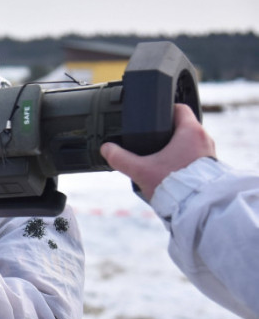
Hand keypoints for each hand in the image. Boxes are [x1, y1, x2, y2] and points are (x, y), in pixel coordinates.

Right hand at [100, 104, 215, 200]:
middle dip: (168, 132)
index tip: (153, 117)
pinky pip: (196, 157)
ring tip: (160, 158)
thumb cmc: (175, 187)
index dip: (164, 110)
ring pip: (190, 142)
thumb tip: (106, 149)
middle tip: (152, 139)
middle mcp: (204, 139)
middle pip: (183, 126)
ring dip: (176, 148)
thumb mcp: (140, 171)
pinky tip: (170, 170)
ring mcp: (210, 153)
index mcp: (191, 131)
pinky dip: (183, 160)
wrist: (198, 210)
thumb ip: (120, 158)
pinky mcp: (211, 168)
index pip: (179, 109)